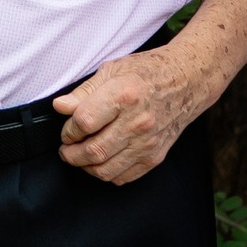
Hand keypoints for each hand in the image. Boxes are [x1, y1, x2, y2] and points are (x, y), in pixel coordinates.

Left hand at [52, 45, 204, 184]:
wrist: (186, 82)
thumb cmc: (147, 73)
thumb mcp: (112, 70)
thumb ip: (84, 92)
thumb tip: (60, 106)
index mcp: (124, 95)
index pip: (84, 122)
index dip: (68, 129)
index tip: (67, 129)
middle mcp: (137, 122)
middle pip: (93, 151)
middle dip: (71, 154)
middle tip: (66, 149)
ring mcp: (148, 142)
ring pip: (106, 170)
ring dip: (86, 167)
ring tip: (80, 156)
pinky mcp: (155, 156)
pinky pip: (123, 177)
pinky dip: (107, 173)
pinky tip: (102, 161)